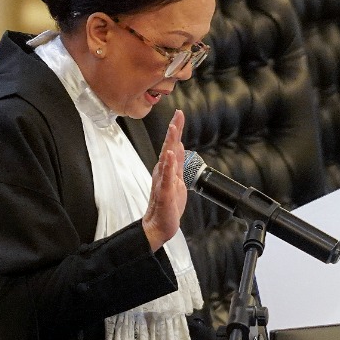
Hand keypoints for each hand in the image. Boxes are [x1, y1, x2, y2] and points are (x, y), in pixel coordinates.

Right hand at [142, 110, 185, 250]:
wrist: (159, 226)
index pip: (173, 145)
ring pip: (166, 159)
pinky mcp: (164, 192)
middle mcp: (163, 172)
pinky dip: (168, 166)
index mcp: (167, 169)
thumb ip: (178, 164)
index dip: (176, 130)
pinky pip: (166, 177)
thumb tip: (180, 147)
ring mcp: (163, 181)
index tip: (179, 114)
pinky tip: (169, 156)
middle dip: (173, 130)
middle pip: (169, 147)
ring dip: (169, 143)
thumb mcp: (178, 181)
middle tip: (177, 115)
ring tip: (173, 129)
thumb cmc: (168, 205)